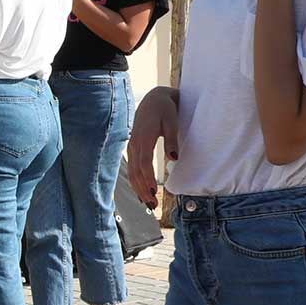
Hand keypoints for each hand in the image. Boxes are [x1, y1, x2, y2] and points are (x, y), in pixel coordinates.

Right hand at [126, 87, 179, 207]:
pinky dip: (136, 182)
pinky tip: (142, 192)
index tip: (154, 191)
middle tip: (153, 205)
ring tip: (149, 203)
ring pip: (132, 172)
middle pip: (135, 172)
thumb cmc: (165, 108)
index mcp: (143, 138)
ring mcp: (132, 147)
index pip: (143, 163)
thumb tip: (174, 158)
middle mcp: (134, 144)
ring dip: (139, 189)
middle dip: (143, 190)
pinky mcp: (134, 149)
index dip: (147, 178)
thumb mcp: (172, 120)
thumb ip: (172, 139)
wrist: (154, 98)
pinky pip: (132, 169)